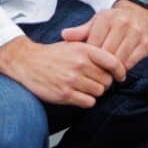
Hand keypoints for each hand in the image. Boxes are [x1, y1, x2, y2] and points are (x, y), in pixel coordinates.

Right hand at [0, 35, 124, 107]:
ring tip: (86, 87)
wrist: (28, 62)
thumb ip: (93, 51)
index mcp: (84, 50)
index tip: (120, 76)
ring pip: (99, 92)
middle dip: (104, 82)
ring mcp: (72, 80)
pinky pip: (88, 102)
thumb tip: (116, 61)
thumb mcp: (74, 44)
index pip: (113, 62)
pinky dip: (87, 100)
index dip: (120, 71)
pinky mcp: (64, 94)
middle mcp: (80, 64)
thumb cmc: (54, 54)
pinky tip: (80, 95)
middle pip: (107, 80)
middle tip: (95, 81)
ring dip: (95, 92)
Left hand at [61, 4, 147, 71]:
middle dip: (100, 66)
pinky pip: (132, 61)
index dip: (89, 58)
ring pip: (120, 58)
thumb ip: (81, 31)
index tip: (86, 67)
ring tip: (106, 75)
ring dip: (112, 70)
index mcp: (106, 18)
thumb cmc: (111, 21)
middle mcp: (123, 23)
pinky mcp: (146, 42)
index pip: (94, 44)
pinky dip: (124, 68)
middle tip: (95, 75)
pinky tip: (118, 70)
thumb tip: (64, 35)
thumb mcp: (96, 22)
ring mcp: (136, 32)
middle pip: (107, 53)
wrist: (137, 13)